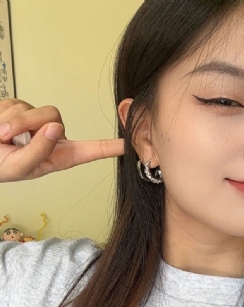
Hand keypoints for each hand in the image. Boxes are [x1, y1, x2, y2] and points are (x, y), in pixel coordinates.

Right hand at [0, 99, 123, 181]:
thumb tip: (54, 127)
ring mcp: (37, 122)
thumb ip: (39, 150)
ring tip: (0, 137)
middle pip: (55, 117)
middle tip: (7, 137)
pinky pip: (15, 102)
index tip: (129, 144)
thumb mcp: (19, 167)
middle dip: (29, 123)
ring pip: (35, 109)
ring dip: (12, 121)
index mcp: (60, 156)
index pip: (91, 150)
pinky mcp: (20, 109)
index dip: (111, 147)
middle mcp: (53, 137)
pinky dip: (2, 114)